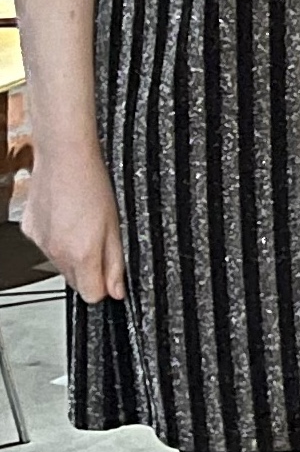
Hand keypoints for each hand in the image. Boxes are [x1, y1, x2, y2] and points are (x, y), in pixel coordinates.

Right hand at [21, 142, 125, 301]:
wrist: (64, 156)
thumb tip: (117, 291)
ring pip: (60, 263)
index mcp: (81, 255)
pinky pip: (46, 245)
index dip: (104, 287)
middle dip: (89, 269)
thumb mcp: (115, 226)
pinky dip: (56, 237)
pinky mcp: (30, 230)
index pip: (92, 296)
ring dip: (72, 252)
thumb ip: (116, 264)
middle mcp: (57, 253)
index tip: (110, 274)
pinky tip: (66, 216)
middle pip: (76, 281)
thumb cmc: (92, 184)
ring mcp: (41, 242)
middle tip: (98, 240)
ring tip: (82, 224)